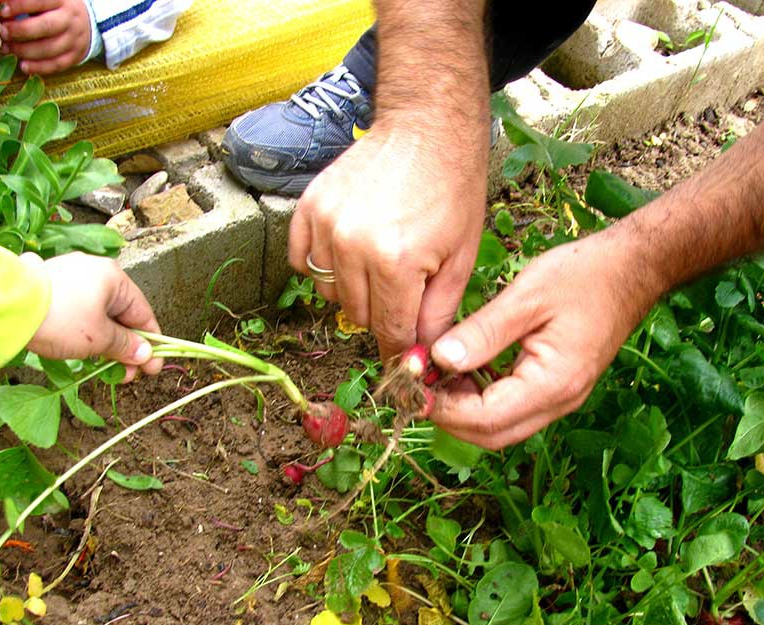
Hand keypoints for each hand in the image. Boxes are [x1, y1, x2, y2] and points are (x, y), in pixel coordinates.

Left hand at [0, 0, 90, 74]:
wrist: (88, 22)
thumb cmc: (57, 8)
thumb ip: (28, 2)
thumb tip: (1, 3)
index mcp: (62, 0)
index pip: (40, 1)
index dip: (21, 6)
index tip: (3, 11)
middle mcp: (70, 19)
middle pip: (46, 26)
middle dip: (21, 31)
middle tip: (3, 33)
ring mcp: (75, 39)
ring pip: (50, 48)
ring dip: (25, 51)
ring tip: (7, 49)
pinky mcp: (75, 56)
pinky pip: (57, 65)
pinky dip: (39, 67)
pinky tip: (23, 66)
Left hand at [23, 252, 162, 380]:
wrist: (8, 309)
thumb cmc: (61, 319)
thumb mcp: (99, 339)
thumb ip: (126, 346)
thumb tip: (146, 354)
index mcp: (114, 278)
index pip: (142, 314)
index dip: (150, 344)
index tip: (152, 368)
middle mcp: (94, 271)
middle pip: (120, 315)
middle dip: (126, 348)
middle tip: (127, 375)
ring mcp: (70, 277)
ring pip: (99, 314)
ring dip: (106, 343)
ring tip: (105, 368)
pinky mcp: (51, 287)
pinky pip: (79, 312)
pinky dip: (86, 332)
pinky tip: (84, 351)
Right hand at [289, 125, 487, 361]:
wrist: (426, 129)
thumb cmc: (452, 190)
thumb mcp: (460, 258)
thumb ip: (438, 313)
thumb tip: (421, 355)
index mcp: (395, 262)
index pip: (389, 330)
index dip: (399, 347)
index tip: (404, 354)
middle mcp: (352, 245)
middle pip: (357, 315)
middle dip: (382, 313)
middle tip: (403, 289)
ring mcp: (325, 225)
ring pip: (329, 293)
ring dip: (353, 290)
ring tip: (379, 261)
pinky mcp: (308, 207)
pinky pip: (303, 262)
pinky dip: (323, 266)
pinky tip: (349, 251)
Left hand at [429, 231, 662, 448]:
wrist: (633, 269)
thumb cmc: (585, 276)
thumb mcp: (526, 298)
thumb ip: (482, 332)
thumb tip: (438, 360)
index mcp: (552, 383)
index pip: (485, 419)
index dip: (443, 408)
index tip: (413, 383)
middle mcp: (560, 401)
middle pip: (492, 434)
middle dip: (449, 416)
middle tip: (419, 384)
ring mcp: (561, 398)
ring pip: (501, 426)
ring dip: (465, 409)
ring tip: (437, 373)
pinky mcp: (558, 388)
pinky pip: (514, 408)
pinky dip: (483, 398)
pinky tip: (466, 368)